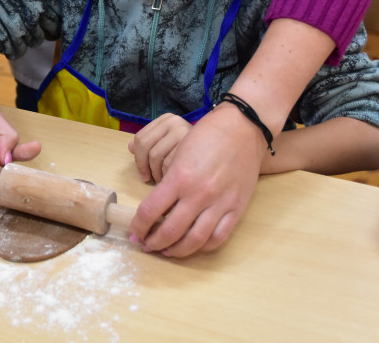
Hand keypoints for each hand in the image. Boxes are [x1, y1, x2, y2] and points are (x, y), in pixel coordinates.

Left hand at [129, 103, 263, 256]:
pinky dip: (203, 247)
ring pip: (194, 240)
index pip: (150, 211)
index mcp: (179, 177)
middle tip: (147, 244)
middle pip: (170, 231)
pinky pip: (218, 237)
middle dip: (153, 242)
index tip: (135, 232)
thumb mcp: (179, 153)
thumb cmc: (208, 135)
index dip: (138, 227)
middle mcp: (198, 194)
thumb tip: (157, 206)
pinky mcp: (237, 208)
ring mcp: (220, 203)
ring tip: (167, 251)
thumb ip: (169, 181)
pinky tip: (194, 245)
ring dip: (176, 251)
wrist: (243, 128)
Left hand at [129, 113, 190, 182]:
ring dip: (158, 175)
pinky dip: (169, 179)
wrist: (231, 139)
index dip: (138, 160)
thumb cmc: (196, 146)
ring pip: (159, 160)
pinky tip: (176, 183)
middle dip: (145, 168)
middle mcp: (176, 123)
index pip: (141, 139)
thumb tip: (129, 148)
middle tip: (150, 179)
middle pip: (148, 149)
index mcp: (167, 119)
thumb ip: (149, 142)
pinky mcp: (196, 151)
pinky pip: (173, 168)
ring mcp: (186, 135)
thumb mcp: (169, 139)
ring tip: (165, 182)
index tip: (143, 174)